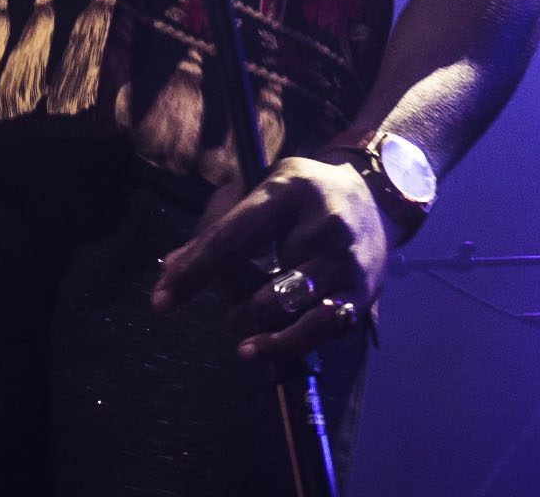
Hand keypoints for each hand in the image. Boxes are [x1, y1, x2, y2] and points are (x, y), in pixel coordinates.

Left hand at [150, 156, 387, 363]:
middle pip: (259, 280)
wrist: (377, 197)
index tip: (162, 301)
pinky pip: (319, 330)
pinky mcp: (361, 293)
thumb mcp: (259, 189)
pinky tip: (258, 350)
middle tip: (228, 295)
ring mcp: (345, 262)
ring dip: (253, 322)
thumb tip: (170, 271)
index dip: (195, 272)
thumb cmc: (302, 195)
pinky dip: (284, 346)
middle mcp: (323, 225)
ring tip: (241, 319)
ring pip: (286, 309)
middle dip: (231, 297)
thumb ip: (215, 227)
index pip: (232, 238)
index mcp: (289, 190)